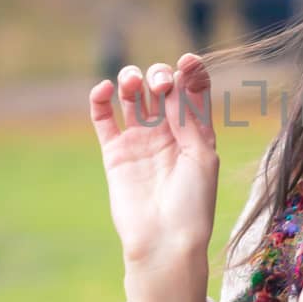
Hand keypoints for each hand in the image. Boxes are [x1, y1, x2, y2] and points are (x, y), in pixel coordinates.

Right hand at [89, 54, 218, 274]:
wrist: (164, 240)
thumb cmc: (193, 203)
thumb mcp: (201, 156)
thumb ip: (187, 119)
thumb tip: (172, 83)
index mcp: (197, 131)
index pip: (194, 90)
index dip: (191, 71)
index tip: (188, 61)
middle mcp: (168, 131)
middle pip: (161, 87)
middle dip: (160, 76)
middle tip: (160, 85)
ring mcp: (140, 140)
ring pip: (132, 96)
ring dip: (131, 79)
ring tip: (132, 84)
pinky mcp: (115, 152)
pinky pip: (103, 118)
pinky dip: (101, 98)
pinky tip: (105, 89)